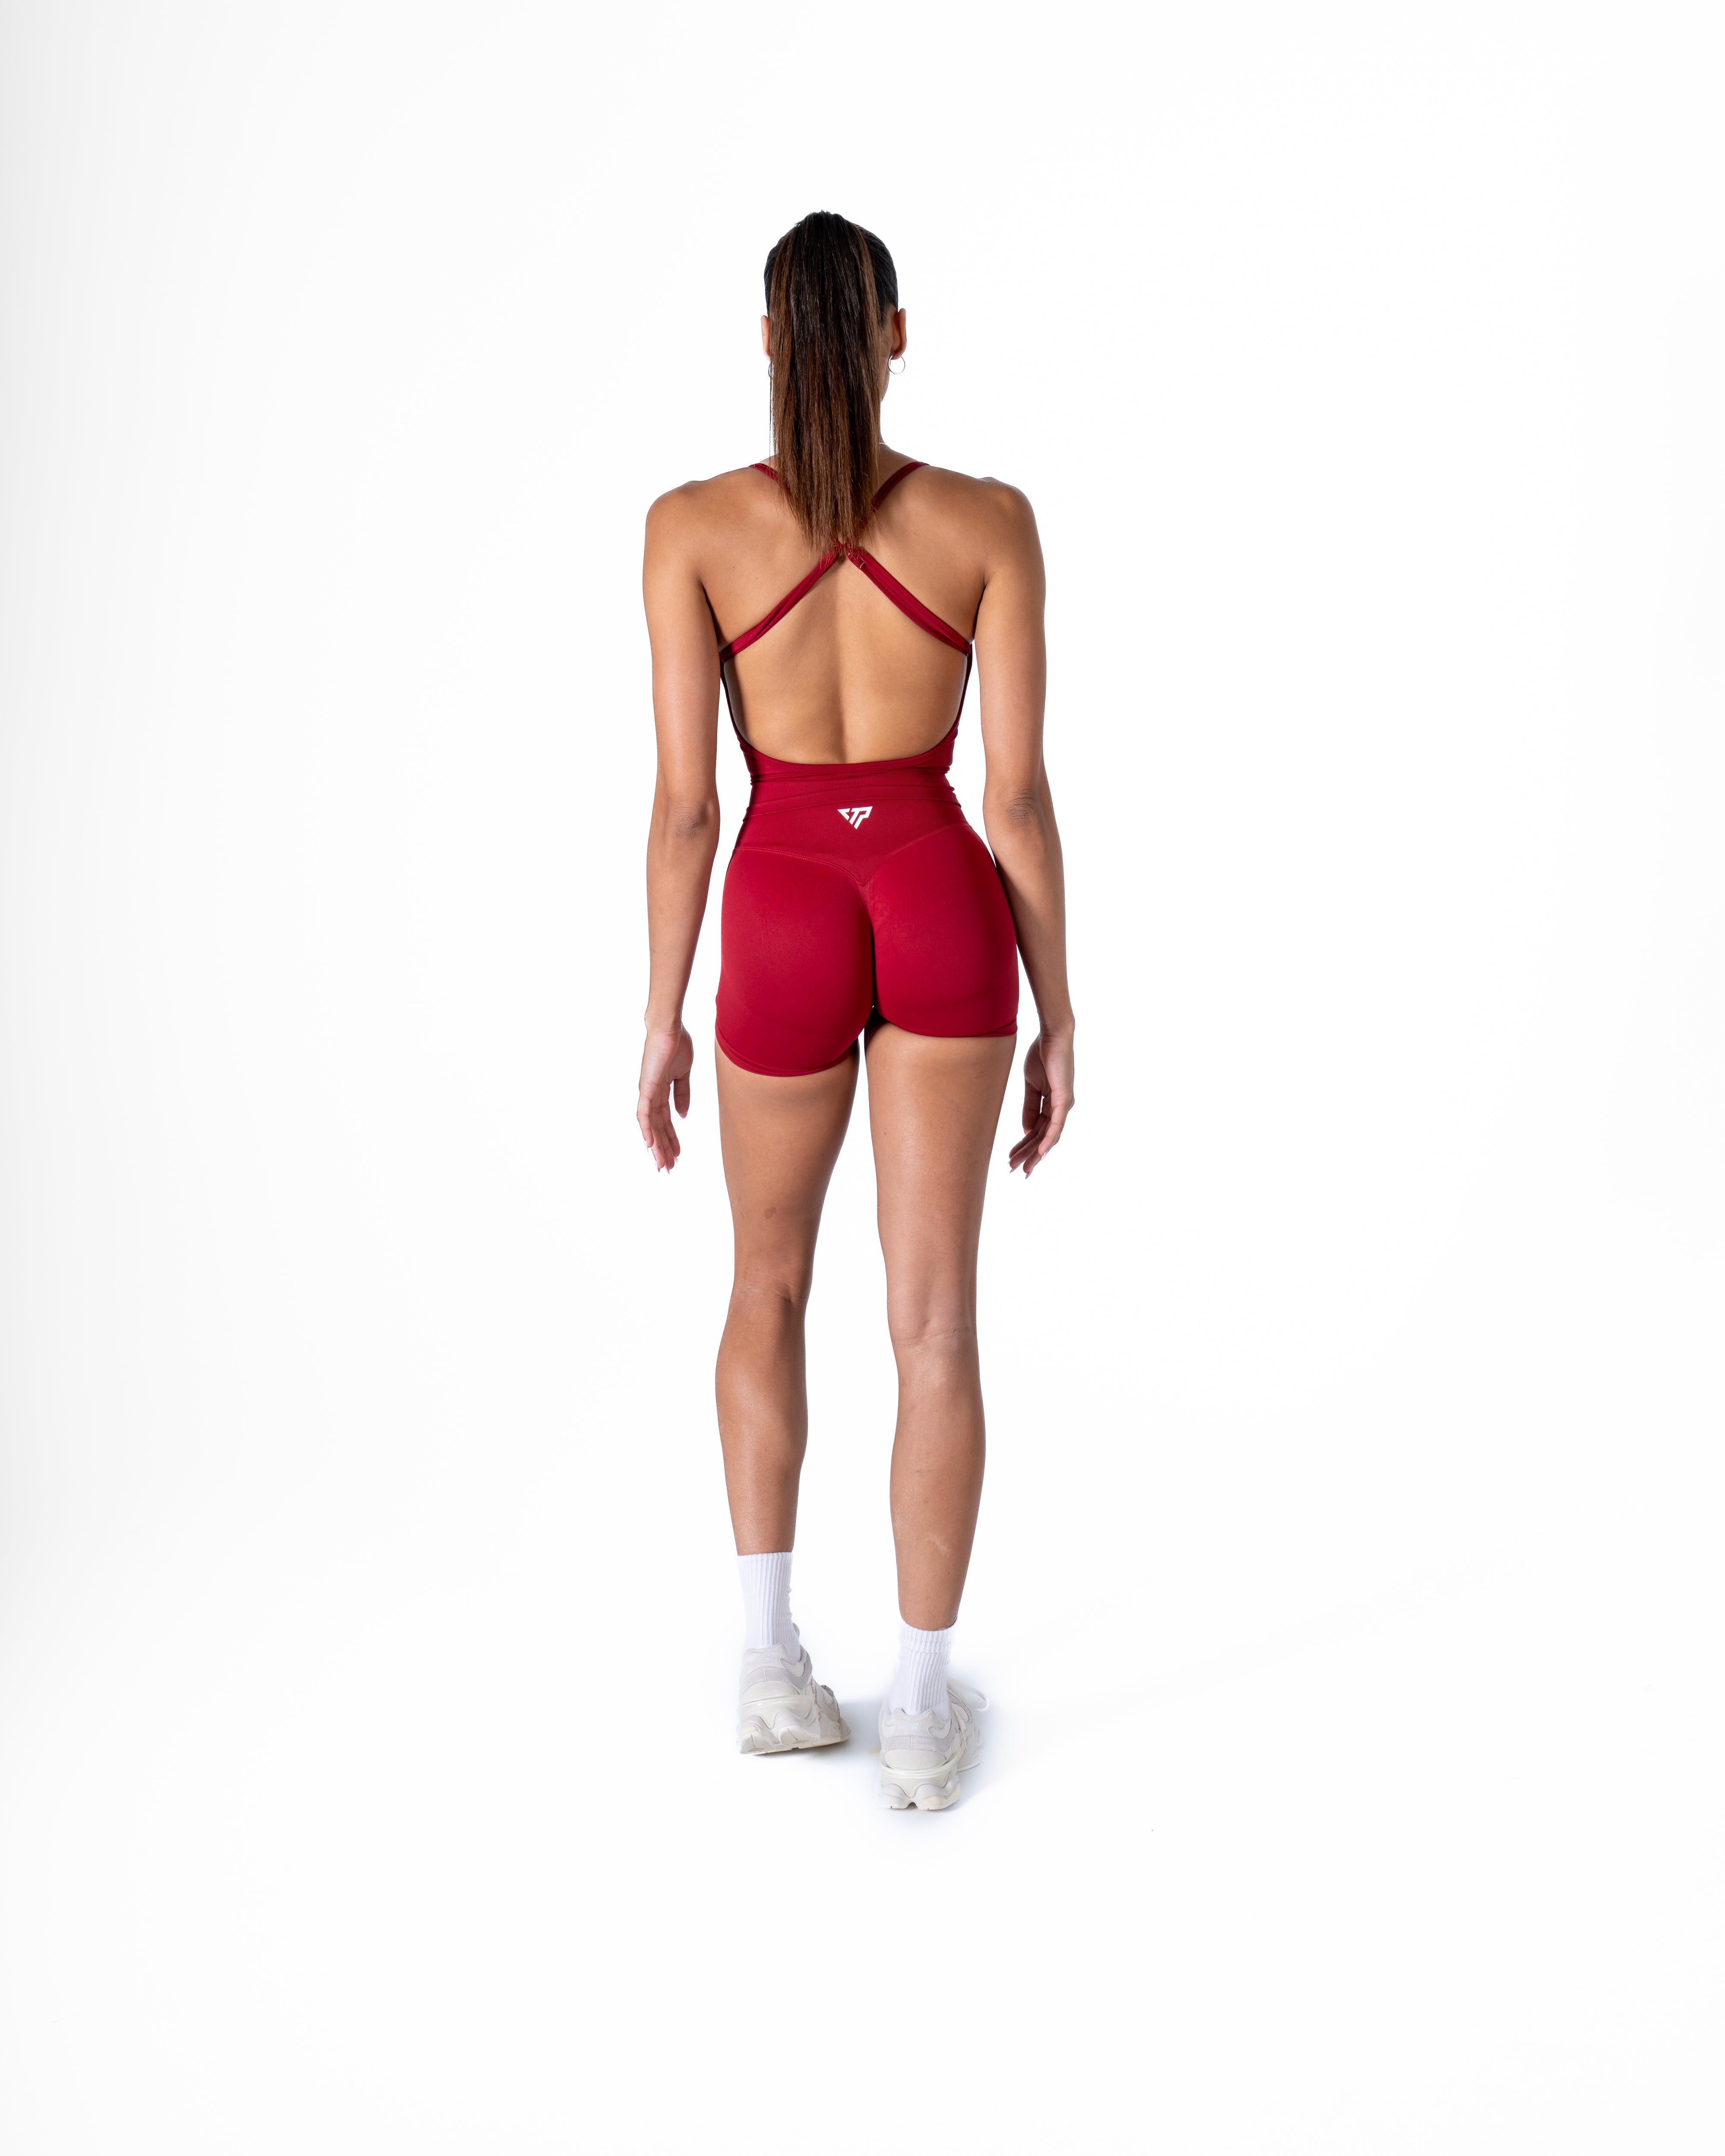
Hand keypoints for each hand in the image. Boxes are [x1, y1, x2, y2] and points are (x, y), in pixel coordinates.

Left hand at [637, 1022, 693, 1170]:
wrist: (669, 1027)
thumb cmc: (676, 1044)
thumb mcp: (683, 1074)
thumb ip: (682, 1095)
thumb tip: (682, 1116)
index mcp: (661, 1091)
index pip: (666, 1121)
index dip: (671, 1138)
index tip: (677, 1155)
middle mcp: (652, 1095)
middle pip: (657, 1128)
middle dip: (663, 1148)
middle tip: (667, 1168)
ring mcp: (648, 1091)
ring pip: (651, 1125)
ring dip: (656, 1145)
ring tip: (661, 1163)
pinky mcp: (647, 1087)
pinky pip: (644, 1113)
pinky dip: (646, 1129)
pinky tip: (649, 1144)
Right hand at [1008, 1028, 1073, 1177]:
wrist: (1052, 1035)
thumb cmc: (1043, 1055)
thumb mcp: (1031, 1085)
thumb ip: (1029, 1107)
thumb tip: (1026, 1131)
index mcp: (1052, 1104)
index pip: (1037, 1131)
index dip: (1025, 1146)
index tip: (1012, 1158)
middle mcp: (1061, 1108)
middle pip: (1043, 1138)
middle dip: (1029, 1155)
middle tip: (1016, 1170)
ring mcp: (1064, 1104)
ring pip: (1049, 1136)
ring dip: (1035, 1152)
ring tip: (1023, 1167)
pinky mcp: (1064, 1098)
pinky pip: (1056, 1124)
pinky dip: (1048, 1139)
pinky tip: (1041, 1153)